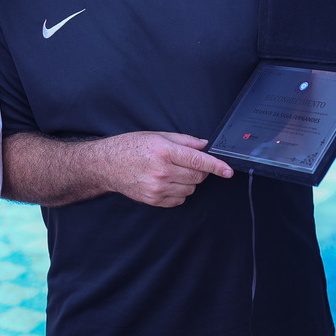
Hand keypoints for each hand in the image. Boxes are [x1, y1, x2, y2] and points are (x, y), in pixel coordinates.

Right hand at [103, 131, 233, 206]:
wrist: (107, 165)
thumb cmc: (131, 147)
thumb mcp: (157, 136)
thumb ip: (184, 141)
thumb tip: (205, 146)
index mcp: (164, 151)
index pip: (198, 161)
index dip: (217, 166)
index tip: (228, 170)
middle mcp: (162, 171)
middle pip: (198, 176)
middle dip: (200, 170)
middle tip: (188, 163)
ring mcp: (157, 188)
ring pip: (191, 188)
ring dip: (189, 181)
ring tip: (173, 171)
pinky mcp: (154, 200)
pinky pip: (180, 199)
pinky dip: (180, 191)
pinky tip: (167, 181)